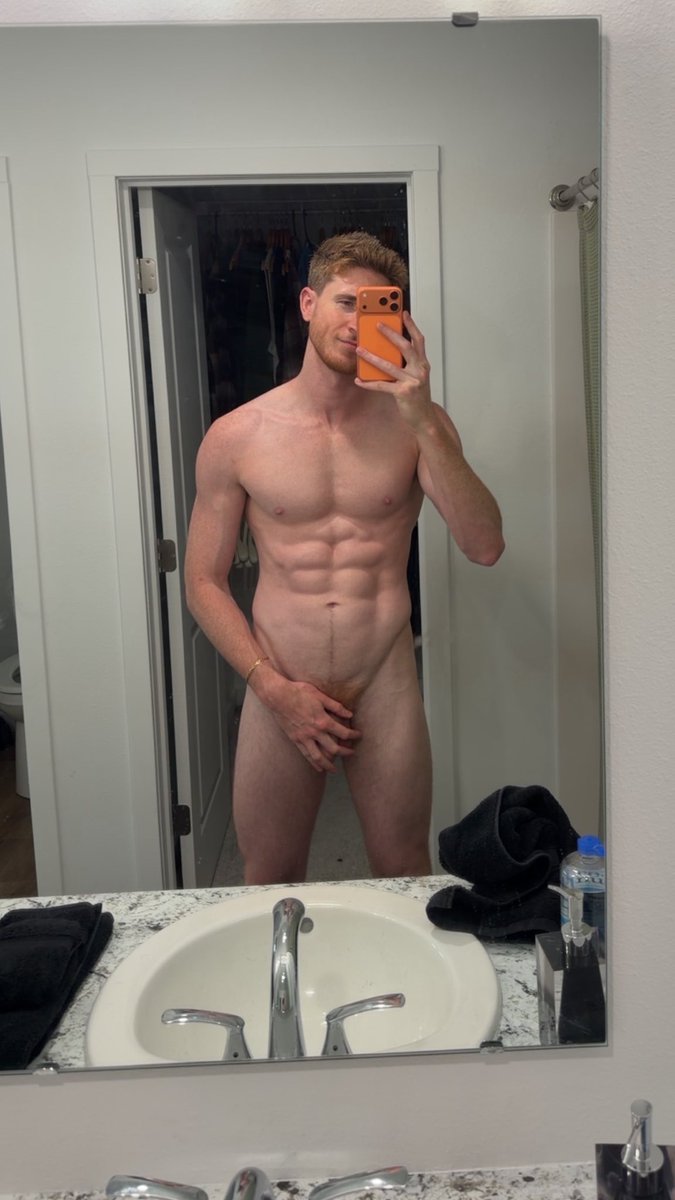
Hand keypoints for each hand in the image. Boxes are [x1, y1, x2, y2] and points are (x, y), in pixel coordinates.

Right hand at [270, 680, 361, 772]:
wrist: (278, 696)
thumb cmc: (299, 692)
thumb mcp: (320, 696)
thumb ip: (336, 707)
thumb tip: (350, 713)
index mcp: (323, 721)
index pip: (343, 733)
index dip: (353, 735)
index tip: (358, 735)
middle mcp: (315, 732)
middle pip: (334, 749)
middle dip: (345, 752)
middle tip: (352, 753)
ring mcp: (304, 738)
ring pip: (319, 757)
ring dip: (329, 765)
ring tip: (334, 770)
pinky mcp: (295, 740)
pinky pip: (306, 755)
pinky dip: (313, 763)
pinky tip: (319, 768)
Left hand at [355, 312, 432, 430]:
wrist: (424, 418)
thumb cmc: (418, 397)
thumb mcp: (415, 377)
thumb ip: (406, 364)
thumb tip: (387, 352)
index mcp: (423, 364)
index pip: (418, 340)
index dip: (412, 325)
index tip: (404, 313)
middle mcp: (420, 370)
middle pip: (405, 347)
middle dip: (391, 334)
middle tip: (377, 324)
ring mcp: (412, 381)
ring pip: (390, 365)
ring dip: (373, 357)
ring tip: (360, 350)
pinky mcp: (403, 393)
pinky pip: (382, 385)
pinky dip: (369, 383)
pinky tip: (359, 380)